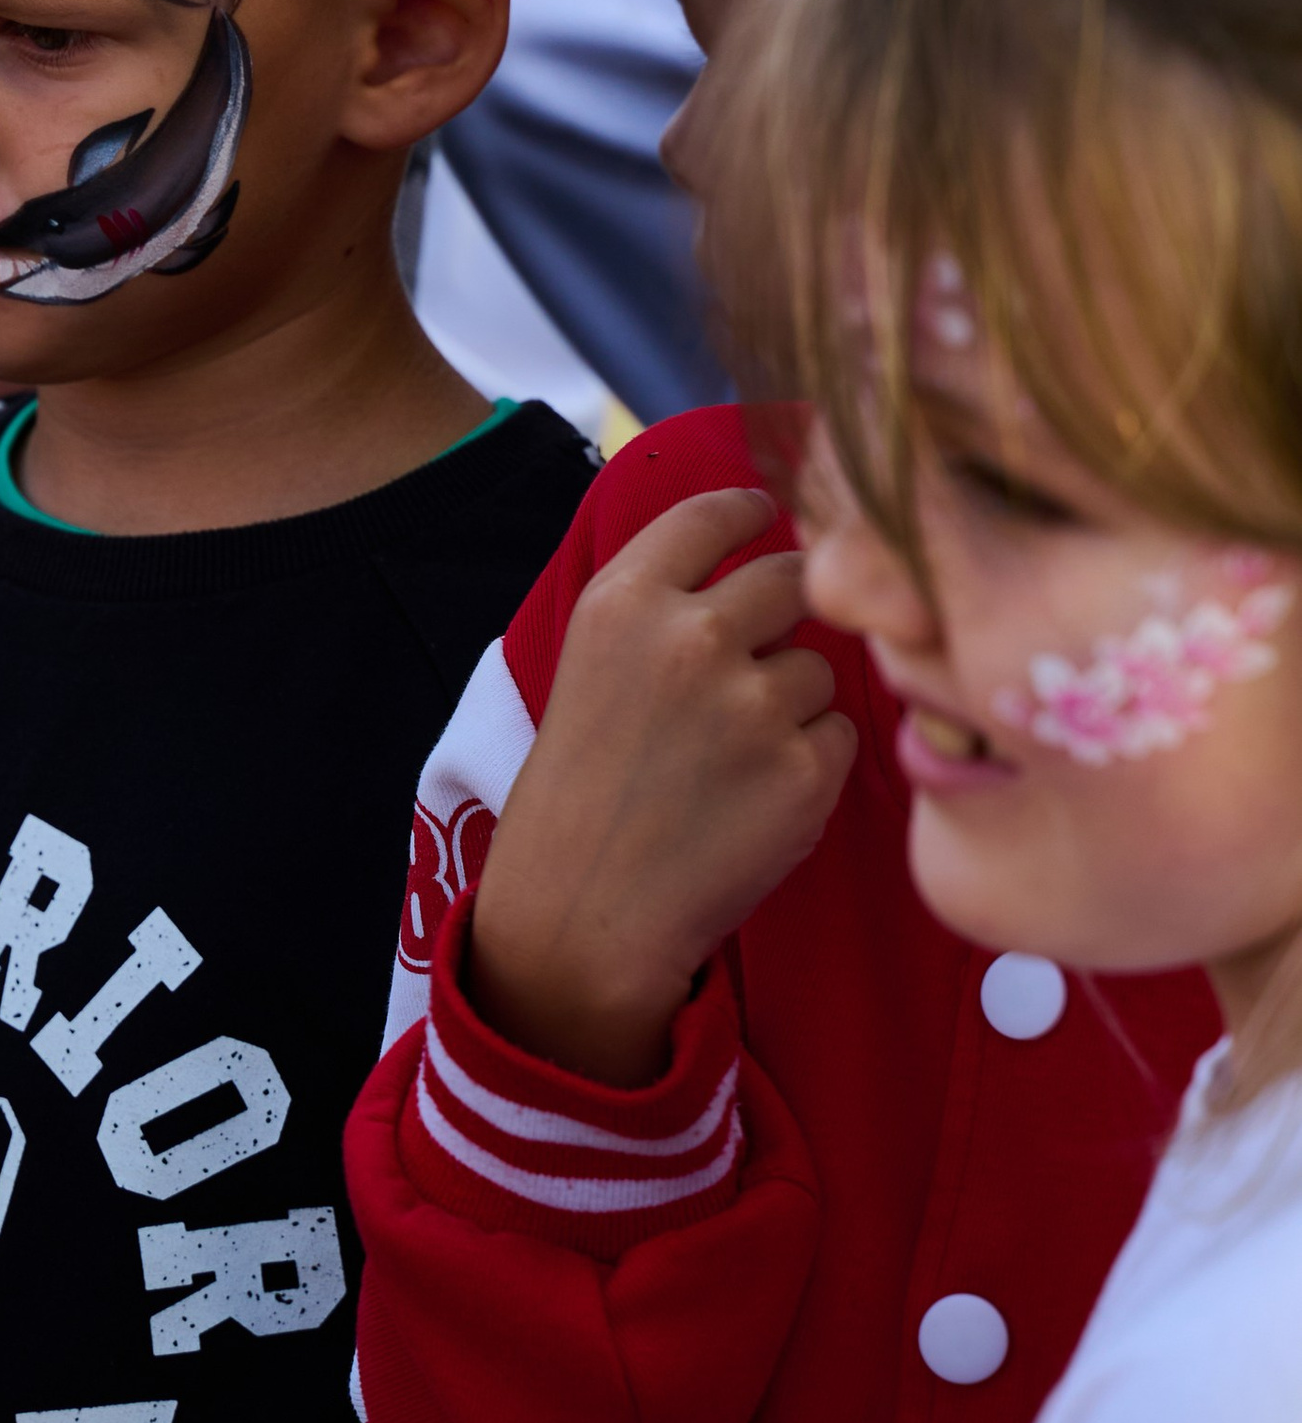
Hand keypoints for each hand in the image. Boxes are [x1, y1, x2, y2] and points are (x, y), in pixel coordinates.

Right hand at [468, 488, 851, 1086]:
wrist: (584, 910)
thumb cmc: (581, 790)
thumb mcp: (591, 664)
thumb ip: (662, 605)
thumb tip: (759, 556)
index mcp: (624, 602)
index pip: (714, 514)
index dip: (749, 512)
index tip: (767, 516)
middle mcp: (690, 638)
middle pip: (790, 579)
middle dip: (785, 611)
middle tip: (754, 663)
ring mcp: (754, 704)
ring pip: (818, 666)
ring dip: (794, 701)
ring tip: (730, 758)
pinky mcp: (805, 773)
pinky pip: (841, 736)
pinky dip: (812, 763)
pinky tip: (754, 798)